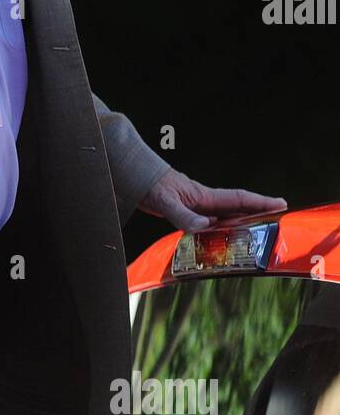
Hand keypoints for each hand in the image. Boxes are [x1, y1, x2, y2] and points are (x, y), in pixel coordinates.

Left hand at [139, 167, 286, 231]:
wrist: (132, 175)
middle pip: (237, 208)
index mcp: (204, 196)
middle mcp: (204, 201)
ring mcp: (195, 205)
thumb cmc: (149, 183)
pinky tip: (221, 239)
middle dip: (259, 214)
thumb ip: (184, 215)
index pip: (239, 198)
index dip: (261, 202)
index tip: (282, 204)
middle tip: (279, 222)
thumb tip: (205, 226)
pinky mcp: (185, 210)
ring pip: (224, 216)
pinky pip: (208, 222)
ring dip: (240, 224)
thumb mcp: (165, 201)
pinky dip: (218, 230)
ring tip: (258, 234)